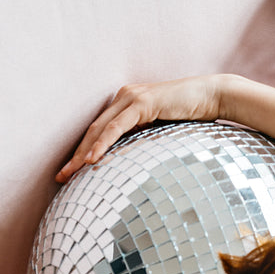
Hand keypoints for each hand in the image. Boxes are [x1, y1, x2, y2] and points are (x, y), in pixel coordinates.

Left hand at [55, 75, 229, 183]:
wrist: (213, 95)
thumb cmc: (193, 114)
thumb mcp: (164, 129)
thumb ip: (147, 138)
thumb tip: (135, 162)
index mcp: (127, 103)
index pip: (99, 130)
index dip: (83, 151)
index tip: (71, 173)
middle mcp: (124, 97)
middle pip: (93, 130)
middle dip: (75, 155)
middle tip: (60, 178)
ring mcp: (132, 97)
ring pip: (99, 129)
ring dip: (82, 153)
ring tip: (69, 173)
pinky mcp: (142, 102)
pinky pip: (116, 127)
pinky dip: (102, 144)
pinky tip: (91, 160)